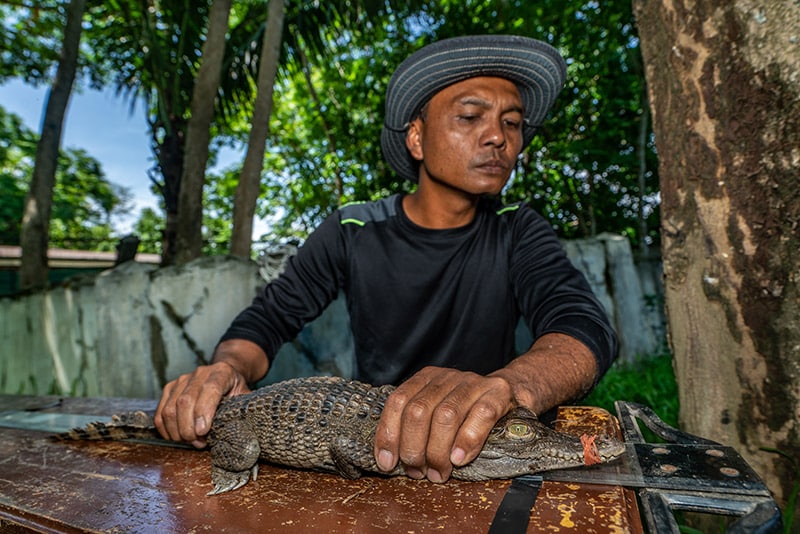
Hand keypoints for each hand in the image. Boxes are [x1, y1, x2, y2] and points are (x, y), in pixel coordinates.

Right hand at [154, 361, 251, 447]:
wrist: (223, 373)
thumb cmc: (234, 389)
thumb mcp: (244, 396)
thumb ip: (242, 410)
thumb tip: (239, 431)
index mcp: (221, 372)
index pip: (210, 389)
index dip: (204, 412)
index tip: (203, 432)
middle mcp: (199, 373)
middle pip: (185, 402)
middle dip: (189, 428)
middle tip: (199, 442)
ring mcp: (182, 380)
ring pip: (170, 409)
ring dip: (177, 432)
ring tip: (191, 441)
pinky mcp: (169, 388)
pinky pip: (160, 412)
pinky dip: (166, 430)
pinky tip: (178, 437)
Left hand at [373, 366, 514, 481]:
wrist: (512, 391)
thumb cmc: (468, 411)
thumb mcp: (437, 412)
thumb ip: (415, 428)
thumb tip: (389, 460)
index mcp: (426, 379)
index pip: (398, 402)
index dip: (389, 435)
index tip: (387, 463)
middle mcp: (447, 377)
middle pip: (418, 410)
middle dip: (414, 448)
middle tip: (419, 471)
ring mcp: (473, 383)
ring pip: (446, 415)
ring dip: (438, 451)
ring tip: (439, 473)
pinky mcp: (498, 393)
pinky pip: (481, 415)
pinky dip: (467, 441)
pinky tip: (459, 459)